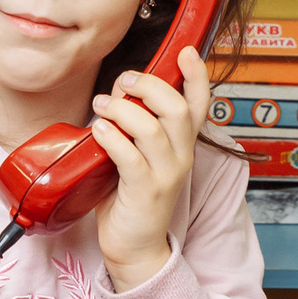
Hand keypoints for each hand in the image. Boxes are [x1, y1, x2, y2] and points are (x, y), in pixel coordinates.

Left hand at [89, 46, 211, 290]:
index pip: (200, 104)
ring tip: (102, 105)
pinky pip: (131, 157)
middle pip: (176, 108)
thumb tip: (119, 93)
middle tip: (123, 82)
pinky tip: (98, 131)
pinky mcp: (146, 192)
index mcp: (182, 144)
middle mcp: (181, 156)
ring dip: (123, 110)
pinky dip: (112, 137)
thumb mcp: (140, 155)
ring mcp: (166, 175)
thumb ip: (136, 127)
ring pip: (153, 129)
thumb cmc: (131, 197)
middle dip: (148, 86)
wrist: (135, 246)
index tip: (187, 52)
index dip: (197, 76)